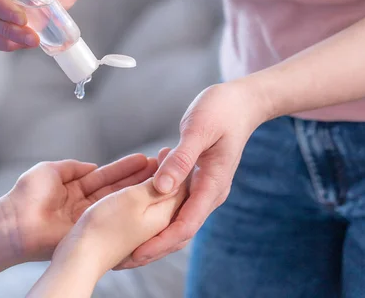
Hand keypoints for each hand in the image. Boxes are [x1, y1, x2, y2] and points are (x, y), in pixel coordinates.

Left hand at [5, 154, 157, 261]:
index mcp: (74, 189)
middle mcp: (85, 204)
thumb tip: (91, 166)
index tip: (144, 159)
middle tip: (160, 167)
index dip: (124, 168)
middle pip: (116, 189)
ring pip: (116, 202)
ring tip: (159, 178)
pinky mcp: (88, 230)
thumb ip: (72, 168)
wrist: (14, 222)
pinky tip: (145, 198)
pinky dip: (127, 207)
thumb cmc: (26, 196)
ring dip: (137, 190)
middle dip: (137, 178)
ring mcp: (88, 218)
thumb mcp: (50, 171)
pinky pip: (110, 216)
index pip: (105, 177)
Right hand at [52, 148, 186, 275]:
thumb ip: (156, 186)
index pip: (181, 189)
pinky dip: (140, 194)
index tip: (165, 149)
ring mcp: (141, 233)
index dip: (176, 167)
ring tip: (147, 164)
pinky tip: (133, 188)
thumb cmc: (106, 226)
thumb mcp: (134, 199)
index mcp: (164, 217)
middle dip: (167, 175)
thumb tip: (176, 176)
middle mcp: (156, 227)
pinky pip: (139, 210)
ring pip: (152, 202)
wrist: (80, 257)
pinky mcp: (126, 235)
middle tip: (160, 154)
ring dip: (151, 182)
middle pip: (168, 196)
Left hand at [118, 82, 271, 268]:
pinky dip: (156, 213)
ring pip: (177, 221)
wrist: (241, 103)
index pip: (185, 224)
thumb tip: (160, 187)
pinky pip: (175, 205)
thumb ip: (181, 158)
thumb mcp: (198, 129)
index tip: (136, 254)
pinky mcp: (196, 182)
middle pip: (180, 231)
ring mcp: (204, 189)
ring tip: (124, 246)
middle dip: (153, 248)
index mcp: (212, 184)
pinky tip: (135, 214)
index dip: (160, 242)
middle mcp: (209, 193)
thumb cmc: (222, 111)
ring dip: (153, 234)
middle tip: (122, 260)